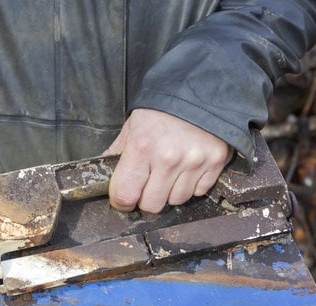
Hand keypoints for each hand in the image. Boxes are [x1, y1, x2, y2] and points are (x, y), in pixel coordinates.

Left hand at [105, 108, 231, 212]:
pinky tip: (188, 168)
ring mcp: (194, 162)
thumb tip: (100, 176)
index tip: (125, 198)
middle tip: (149, 184)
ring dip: (171, 192)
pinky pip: (199, 192)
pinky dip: (192, 186)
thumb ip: (116, 155)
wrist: (198, 90)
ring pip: (177, 201)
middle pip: (152, 205)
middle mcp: (168, 158)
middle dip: (147, 199)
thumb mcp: (132, 127)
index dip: (122, 201)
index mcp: (142, 147)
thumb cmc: (160, 111)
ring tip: (171, 172)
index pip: (125, 195)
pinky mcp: (215, 163)